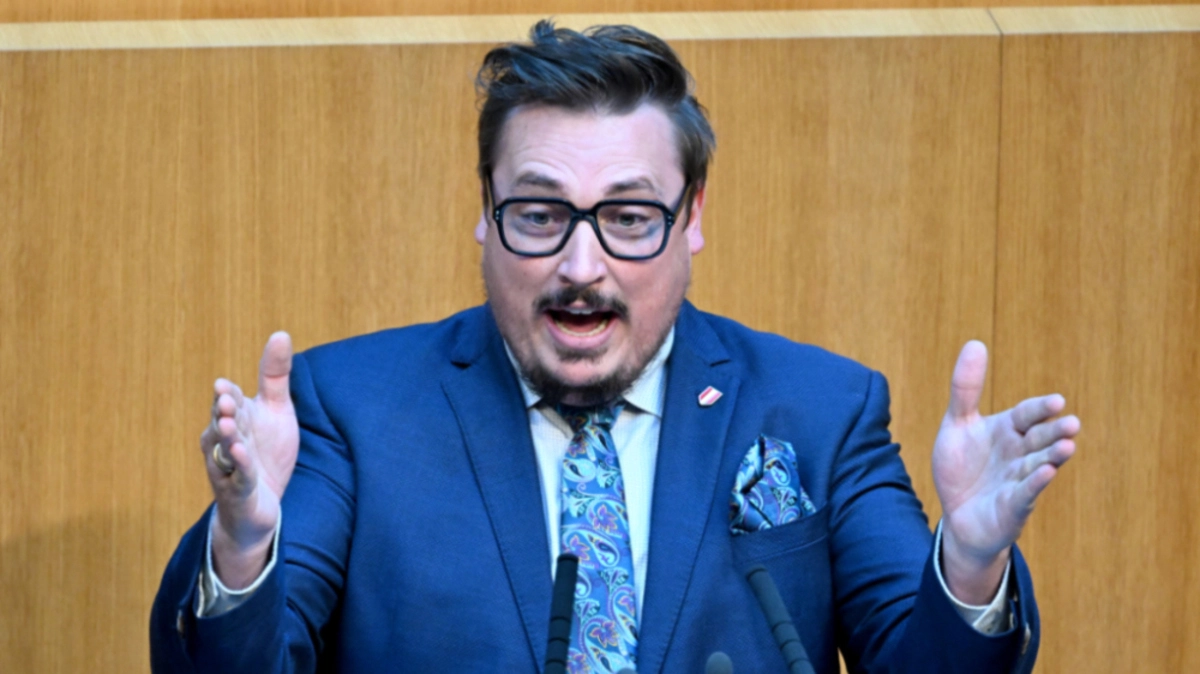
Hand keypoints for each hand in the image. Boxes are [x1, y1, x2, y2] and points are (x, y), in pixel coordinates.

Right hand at [198, 332, 298, 588]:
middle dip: (223, 411)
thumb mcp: (276, 410)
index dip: (227, 394)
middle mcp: (225, 441)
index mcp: (234, 419)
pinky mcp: (237, 491)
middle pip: (223, 422)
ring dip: (226, 437)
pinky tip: (244, 456)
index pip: (230, 402)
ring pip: (225, 449)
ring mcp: (228, 467)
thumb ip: (275, 374)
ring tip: (227, 423)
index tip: (224, 384)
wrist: (262, 503)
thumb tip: (280, 333)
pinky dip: (240, 467)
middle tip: (224, 398)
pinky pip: (237, 477)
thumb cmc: (265, 451)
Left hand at [932, 341, 1079, 603]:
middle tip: (1072, 423)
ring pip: (1040, 464)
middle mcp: (1019, 454)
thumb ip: (965, 389)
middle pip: (1040, 438)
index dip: (1040, 409)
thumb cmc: (962, 468)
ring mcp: (1019, 480)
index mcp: (1008, 431)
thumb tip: (975, 343)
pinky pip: (1026, 492)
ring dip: (1053, 456)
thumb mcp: (957, 425)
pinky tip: (1047, 473)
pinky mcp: (1014, 506)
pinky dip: (1035, 483)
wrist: (957, 515)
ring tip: (1068, 445)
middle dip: (1055, 431)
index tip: (1057, 401)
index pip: (1027, 415)